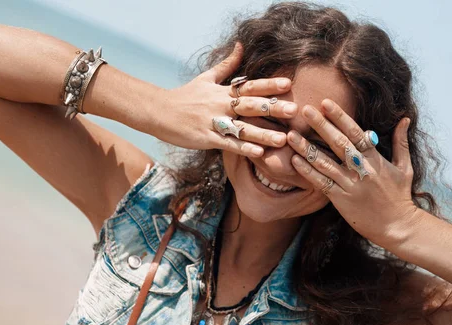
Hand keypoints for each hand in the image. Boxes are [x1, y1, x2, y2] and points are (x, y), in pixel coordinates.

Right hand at [156, 43, 297, 156]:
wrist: (158, 111)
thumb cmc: (184, 96)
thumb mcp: (206, 77)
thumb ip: (227, 65)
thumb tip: (242, 45)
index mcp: (222, 91)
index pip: (249, 86)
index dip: (268, 85)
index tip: (288, 84)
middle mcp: (220, 105)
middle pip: (250, 106)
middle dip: (272, 108)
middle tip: (294, 110)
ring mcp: (213, 122)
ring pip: (242, 128)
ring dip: (263, 134)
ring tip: (283, 139)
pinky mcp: (205, 138)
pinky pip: (227, 144)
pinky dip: (243, 148)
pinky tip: (258, 153)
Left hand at [287, 99, 419, 248]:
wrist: (398, 226)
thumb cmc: (400, 197)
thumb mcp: (405, 168)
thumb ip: (401, 142)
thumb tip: (404, 118)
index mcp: (376, 159)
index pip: (356, 133)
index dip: (340, 117)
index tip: (326, 102)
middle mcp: (362, 170)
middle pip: (338, 143)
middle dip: (321, 125)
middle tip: (304, 109)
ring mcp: (350, 185)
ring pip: (325, 163)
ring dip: (306, 148)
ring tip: (291, 135)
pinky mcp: (341, 200)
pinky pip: (321, 183)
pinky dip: (308, 172)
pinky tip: (294, 161)